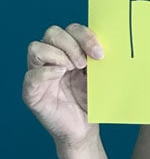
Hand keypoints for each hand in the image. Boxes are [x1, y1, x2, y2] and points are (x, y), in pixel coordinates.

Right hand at [23, 23, 103, 147]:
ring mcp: (40, 74)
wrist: (85, 128)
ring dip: (58, 55)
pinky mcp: (32, 92)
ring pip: (36, 48)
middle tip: (85, 63)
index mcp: (70, 51)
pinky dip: (46, 72)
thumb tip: (110, 44)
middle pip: (52, 33)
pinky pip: (31, 75)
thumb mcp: (100, 75)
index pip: (72, 29)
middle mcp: (53, 58)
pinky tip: (61, 75)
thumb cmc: (93, 100)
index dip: (85, 36)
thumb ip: (100, 58)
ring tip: (73, 70)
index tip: (100, 53)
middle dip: (72, 44)